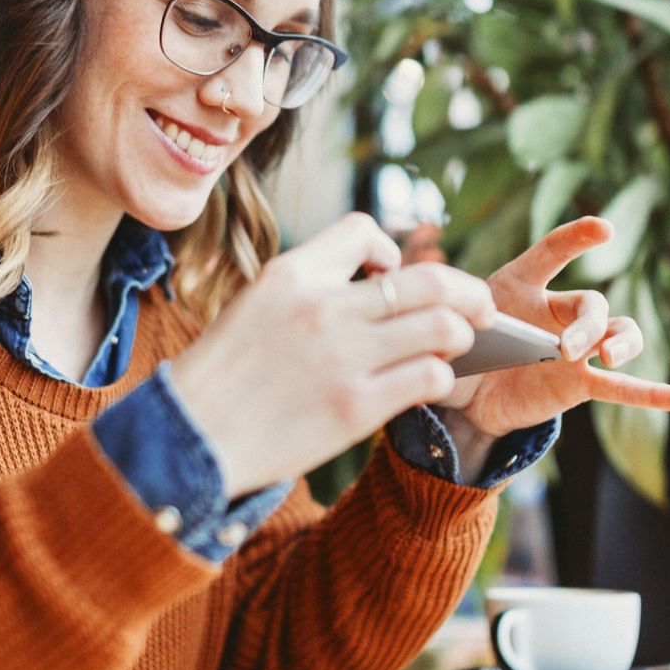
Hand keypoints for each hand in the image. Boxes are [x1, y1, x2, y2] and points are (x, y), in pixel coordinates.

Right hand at [167, 213, 495, 499]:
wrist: (189, 438)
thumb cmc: (223, 377)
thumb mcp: (254, 306)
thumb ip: (311, 288)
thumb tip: (376, 284)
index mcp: (292, 273)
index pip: (366, 231)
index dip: (391, 252)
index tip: (391, 277)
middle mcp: (322, 307)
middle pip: (428, 279)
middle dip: (466, 291)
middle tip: (481, 306)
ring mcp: (342, 357)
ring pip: (442, 325)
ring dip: (460, 334)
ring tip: (456, 346)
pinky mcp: (355, 407)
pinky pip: (428, 376)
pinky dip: (442, 375)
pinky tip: (430, 382)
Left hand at [437, 217, 669, 438]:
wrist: (462, 394)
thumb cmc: (457, 346)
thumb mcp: (445, 330)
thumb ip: (450, 325)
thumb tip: (451, 332)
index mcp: (520, 286)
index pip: (551, 253)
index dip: (576, 238)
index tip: (603, 230)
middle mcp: (557, 312)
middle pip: (592, 305)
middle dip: (588, 325)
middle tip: (567, 348)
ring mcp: (574, 350)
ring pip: (617, 335)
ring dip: (620, 343)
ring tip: (608, 358)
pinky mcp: (580, 384)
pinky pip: (624, 389)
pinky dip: (657, 395)